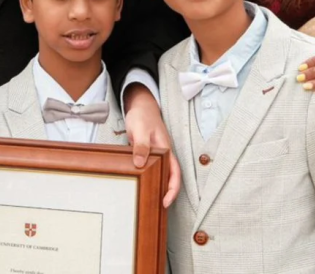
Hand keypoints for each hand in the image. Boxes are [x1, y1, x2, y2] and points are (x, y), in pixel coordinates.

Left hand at [124, 84, 180, 207]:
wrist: (140, 107)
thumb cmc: (143, 117)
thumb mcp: (141, 130)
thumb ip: (141, 146)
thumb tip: (140, 164)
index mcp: (166, 151)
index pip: (175, 173)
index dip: (172, 189)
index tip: (166, 202)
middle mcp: (163, 155)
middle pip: (169, 177)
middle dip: (167, 194)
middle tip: (156, 207)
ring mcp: (156, 155)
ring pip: (160, 174)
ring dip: (157, 187)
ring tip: (148, 201)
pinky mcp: (147, 155)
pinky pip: (149, 169)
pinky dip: (147, 178)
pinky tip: (139, 185)